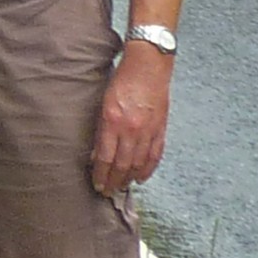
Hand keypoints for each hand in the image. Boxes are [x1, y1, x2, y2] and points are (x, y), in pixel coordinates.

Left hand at [91, 44, 170, 195]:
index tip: (97, 185)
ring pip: (139, 163)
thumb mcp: (103, 102)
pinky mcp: (161, 128)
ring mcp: (149, 130)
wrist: (148, 66)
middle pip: (122, 164)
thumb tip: (96, 154)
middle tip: (107, 192)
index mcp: (113, 121)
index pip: (105, 157)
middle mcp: (131, 129)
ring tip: (122, 187)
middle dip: (114, 181)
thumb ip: (101, 128)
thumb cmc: (122, 80)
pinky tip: (141, 178)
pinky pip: (155, 155)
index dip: (101, 174)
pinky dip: (148, 168)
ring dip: (130, 178)